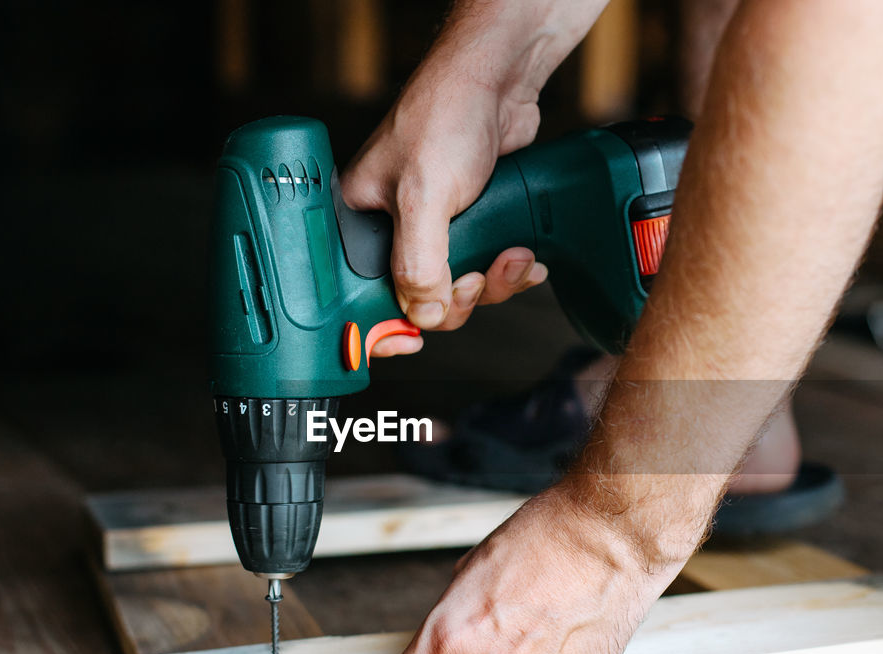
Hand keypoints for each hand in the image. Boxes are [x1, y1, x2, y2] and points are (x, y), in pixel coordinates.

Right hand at [341, 60, 549, 356]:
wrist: (498, 82)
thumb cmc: (444, 116)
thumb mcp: (424, 196)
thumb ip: (419, 263)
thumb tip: (424, 314)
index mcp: (358, 223)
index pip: (359, 296)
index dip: (383, 324)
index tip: (407, 343)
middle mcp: (392, 229)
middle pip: (419, 299)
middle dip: (459, 298)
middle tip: (477, 279)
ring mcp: (434, 229)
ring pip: (460, 288)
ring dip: (494, 283)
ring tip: (512, 257)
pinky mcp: (471, 223)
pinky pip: (487, 268)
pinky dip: (510, 270)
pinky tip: (524, 256)